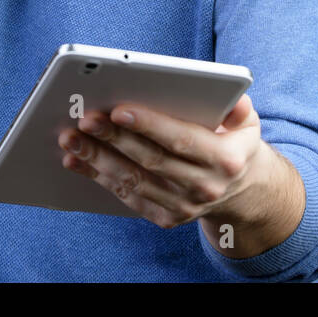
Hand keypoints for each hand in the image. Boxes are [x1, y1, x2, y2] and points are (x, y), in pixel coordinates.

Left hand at [57, 94, 303, 251]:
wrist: (241, 192)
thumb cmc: (234, 143)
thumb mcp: (247, 123)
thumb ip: (238, 107)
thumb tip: (232, 98)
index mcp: (225, 159)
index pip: (182, 139)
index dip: (149, 125)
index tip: (118, 109)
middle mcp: (204, 187)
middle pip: (151, 160)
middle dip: (114, 138)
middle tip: (85, 118)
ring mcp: (184, 207)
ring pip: (133, 180)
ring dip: (97, 159)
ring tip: (70, 138)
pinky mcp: (165, 218)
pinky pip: (127, 196)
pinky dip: (97, 178)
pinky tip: (76, 160)